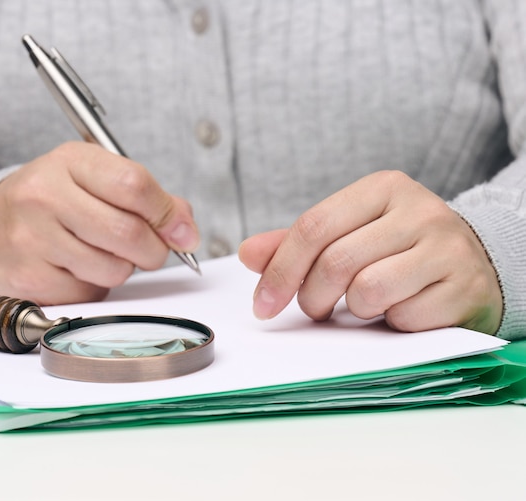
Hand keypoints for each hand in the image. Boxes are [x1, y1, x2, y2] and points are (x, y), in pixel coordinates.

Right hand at [0, 141, 198, 304]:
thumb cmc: (50, 203)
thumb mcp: (93, 179)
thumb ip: (146, 198)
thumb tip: (185, 230)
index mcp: (70, 161)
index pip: (134, 185)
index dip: (168, 214)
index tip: (182, 232)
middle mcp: (45, 195)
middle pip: (129, 233)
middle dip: (154, 250)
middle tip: (149, 250)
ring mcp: (32, 238)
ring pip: (114, 269)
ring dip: (121, 268)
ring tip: (99, 253)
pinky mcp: (28, 278)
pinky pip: (90, 293)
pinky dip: (94, 286)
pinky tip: (74, 268)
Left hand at [238, 170, 502, 334]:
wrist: (474, 262)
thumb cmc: (398, 248)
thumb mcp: (349, 232)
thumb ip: (299, 242)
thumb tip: (247, 254)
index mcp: (383, 188)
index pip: (314, 227)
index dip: (280, 270)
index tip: (263, 304)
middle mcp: (418, 210)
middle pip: (336, 262)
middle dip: (312, 297)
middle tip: (316, 308)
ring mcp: (446, 247)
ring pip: (368, 291)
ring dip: (356, 310)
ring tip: (365, 303)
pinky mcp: (464, 287)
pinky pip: (404, 317)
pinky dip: (391, 323)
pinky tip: (402, 308)